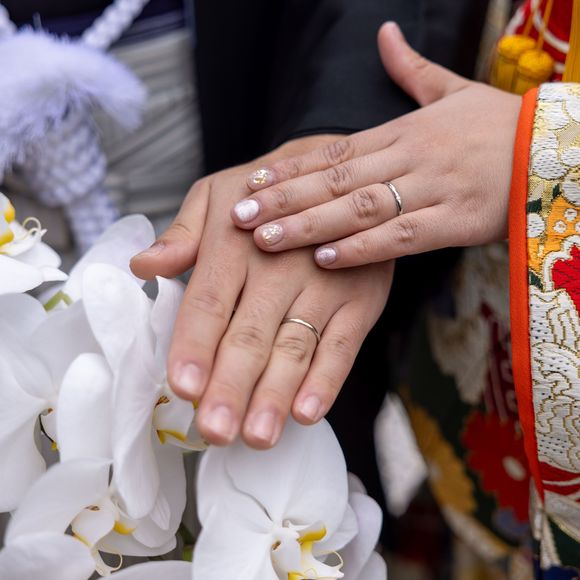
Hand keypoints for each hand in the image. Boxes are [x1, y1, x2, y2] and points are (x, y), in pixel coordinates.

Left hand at [131, 136, 392, 448]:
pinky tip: (307, 412)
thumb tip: (142, 266)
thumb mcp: (217, 195)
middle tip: (215, 430)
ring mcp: (324, 284)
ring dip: (276, 393)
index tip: (181, 386)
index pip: (208, 301)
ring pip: (295, 346)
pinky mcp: (359, 300)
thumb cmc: (266, 196)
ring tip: (257, 436)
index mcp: (235, 242)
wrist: (337, 179)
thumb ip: (182, 234)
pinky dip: (326, 380)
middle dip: (232, 385)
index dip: (194, 344)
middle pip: (249, 334)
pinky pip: (342, 345)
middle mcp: (279, 266)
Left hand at [230, 22, 521, 267]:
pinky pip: (401, 237)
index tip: (253, 180)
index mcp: (402, 131)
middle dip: (285, 198)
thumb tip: (383, 34)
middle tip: (240, 214)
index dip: (291, 167)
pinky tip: (327, 259)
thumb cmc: (499, 126)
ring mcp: (430, 189)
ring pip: (359, 208)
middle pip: (334, 180)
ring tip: (266, 239)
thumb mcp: (454, 91)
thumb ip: (411, 70)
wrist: (556, 150)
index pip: (333, 150)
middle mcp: (408, 158)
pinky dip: (363, 249)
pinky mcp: (453, 221)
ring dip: (310, 225)